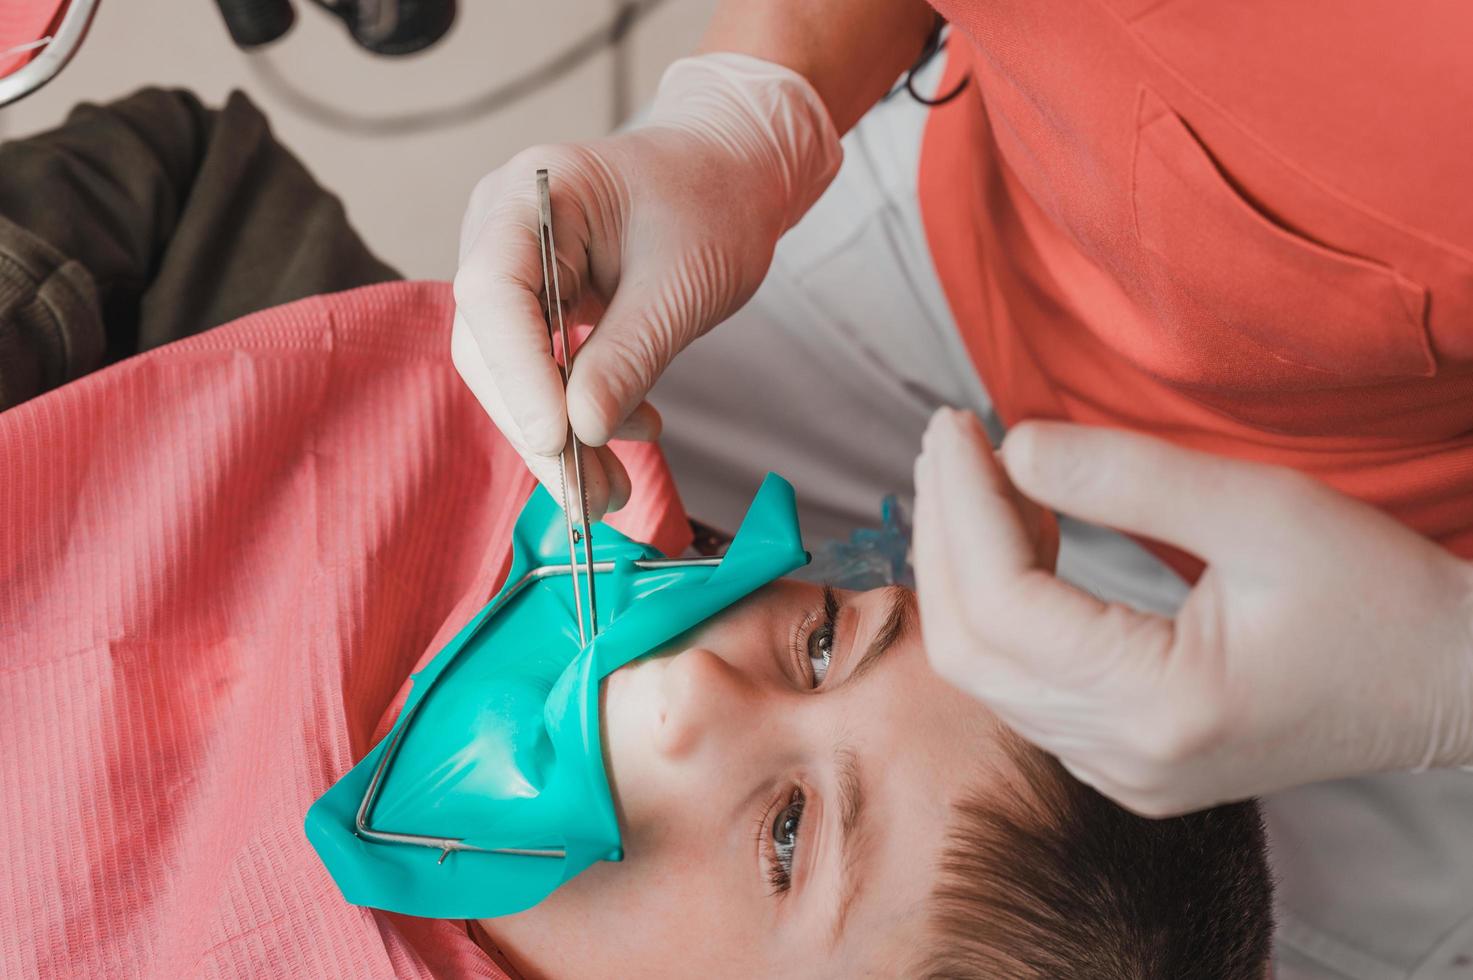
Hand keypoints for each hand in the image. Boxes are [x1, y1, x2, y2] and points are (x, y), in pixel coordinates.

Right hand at [452, 54, 840, 519]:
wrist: (729, 175)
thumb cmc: (713, 205)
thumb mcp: (683, 283)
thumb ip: (629, 355)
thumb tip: (580, 433)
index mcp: (534, 191)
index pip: (495, 291)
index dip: (519, 374)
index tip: (557, 440)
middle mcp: (502, 226)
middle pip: (492, 345)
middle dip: (541, 428)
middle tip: (590, 499)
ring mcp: (513, 266)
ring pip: (510, 370)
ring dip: (560, 438)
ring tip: (614, 492)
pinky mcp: (534, 303)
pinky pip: (539, 369)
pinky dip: (579, 413)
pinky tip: (630, 434)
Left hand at [914, 409, 1472, 815]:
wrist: (1449, 683)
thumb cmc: (1378, 594)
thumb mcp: (1264, 509)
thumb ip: (1130, 477)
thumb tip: (1009, 447)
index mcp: (1161, 706)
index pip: (1003, 604)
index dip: (961, 505)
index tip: (954, 424)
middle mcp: (1124, 759)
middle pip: (970, 646)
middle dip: (943, 532)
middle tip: (948, 439)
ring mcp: (1119, 773)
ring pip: (984, 670)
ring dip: (963, 566)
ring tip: (976, 474)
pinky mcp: (1122, 763)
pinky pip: (1020, 686)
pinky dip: (999, 606)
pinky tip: (1019, 533)